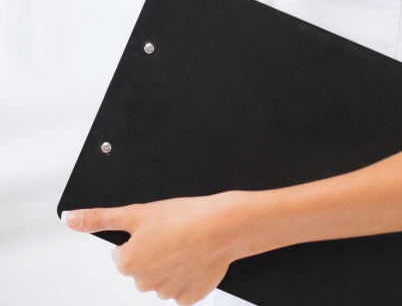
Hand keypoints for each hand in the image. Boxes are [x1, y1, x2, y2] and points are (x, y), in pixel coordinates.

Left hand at [62, 191, 251, 304]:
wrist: (224, 226)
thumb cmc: (183, 216)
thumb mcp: (137, 211)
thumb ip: (100, 217)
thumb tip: (69, 218)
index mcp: (128, 263)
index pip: (122, 252)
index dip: (138, 236)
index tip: (156, 227)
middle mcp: (144, 283)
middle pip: (141, 267)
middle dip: (153, 252)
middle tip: (172, 232)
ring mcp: (168, 293)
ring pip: (162, 277)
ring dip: (170, 263)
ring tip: (187, 242)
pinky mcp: (189, 297)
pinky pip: (182, 287)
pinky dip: (188, 274)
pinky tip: (196, 257)